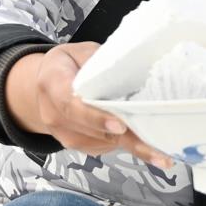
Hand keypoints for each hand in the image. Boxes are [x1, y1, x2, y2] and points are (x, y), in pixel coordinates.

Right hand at [9, 41, 172, 168]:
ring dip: (131, 147)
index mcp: (52, 83)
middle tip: (157, 151)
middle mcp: (53, 113)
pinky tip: (147, 146)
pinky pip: (103, 147)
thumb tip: (133, 66)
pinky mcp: (75, 144)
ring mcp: (63, 133)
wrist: (43, 85)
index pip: (72, 105)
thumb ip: (100, 61)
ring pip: (100, 143)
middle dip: (126, 140)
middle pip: (92, 131)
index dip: (96, 117)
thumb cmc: (67, 64)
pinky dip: (125, 146)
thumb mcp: (80, 51)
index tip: (120, 126)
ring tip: (161, 153)